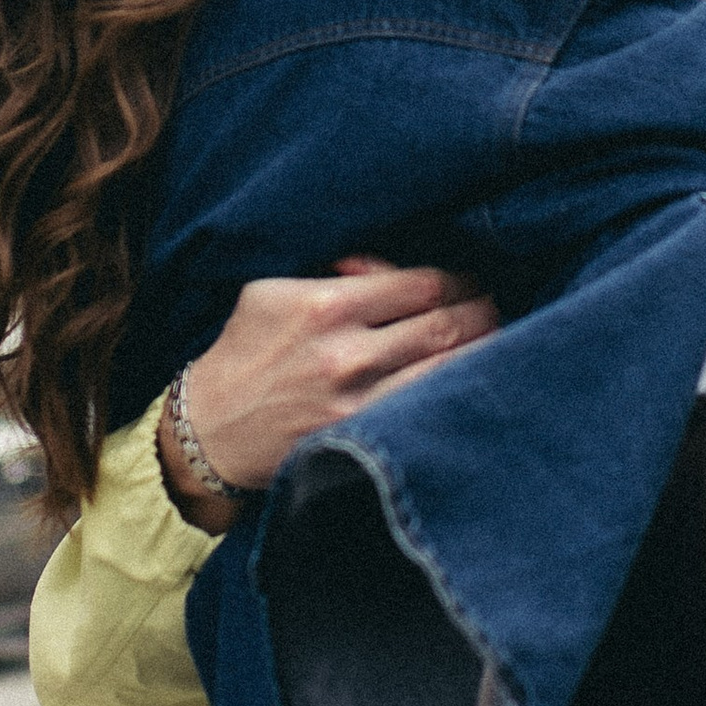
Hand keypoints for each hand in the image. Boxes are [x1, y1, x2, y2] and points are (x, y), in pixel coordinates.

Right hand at [160, 258, 499, 529]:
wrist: (208, 430)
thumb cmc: (245, 351)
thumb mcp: (274, 292)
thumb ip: (337, 274)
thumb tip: (391, 267)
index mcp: (326, 305)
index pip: (422, 283)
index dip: (458, 280)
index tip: (469, 282)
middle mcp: (346, 354)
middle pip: (446, 324)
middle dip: (481, 312)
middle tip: (493, 307)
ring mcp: (357, 402)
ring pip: (449, 369)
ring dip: (482, 352)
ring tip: (496, 339)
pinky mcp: (360, 438)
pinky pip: (427, 409)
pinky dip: (455, 391)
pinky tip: (470, 381)